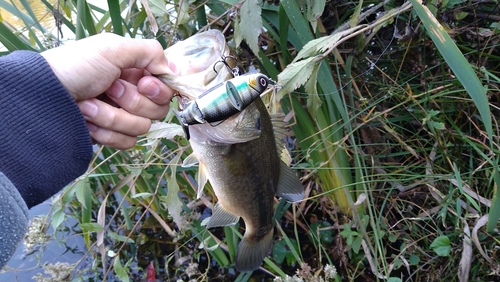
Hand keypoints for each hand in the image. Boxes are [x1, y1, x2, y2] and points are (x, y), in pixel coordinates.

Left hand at [41, 33, 176, 148]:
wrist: (42, 97)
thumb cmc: (75, 67)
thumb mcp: (112, 48)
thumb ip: (149, 52)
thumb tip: (172, 71)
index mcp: (135, 72)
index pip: (167, 88)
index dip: (159, 89)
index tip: (143, 83)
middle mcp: (132, 94)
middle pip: (158, 111)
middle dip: (132, 101)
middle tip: (109, 88)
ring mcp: (121, 117)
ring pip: (141, 128)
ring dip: (113, 116)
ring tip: (88, 104)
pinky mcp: (111, 136)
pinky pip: (126, 142)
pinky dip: (105, 131)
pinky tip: (87, 120)